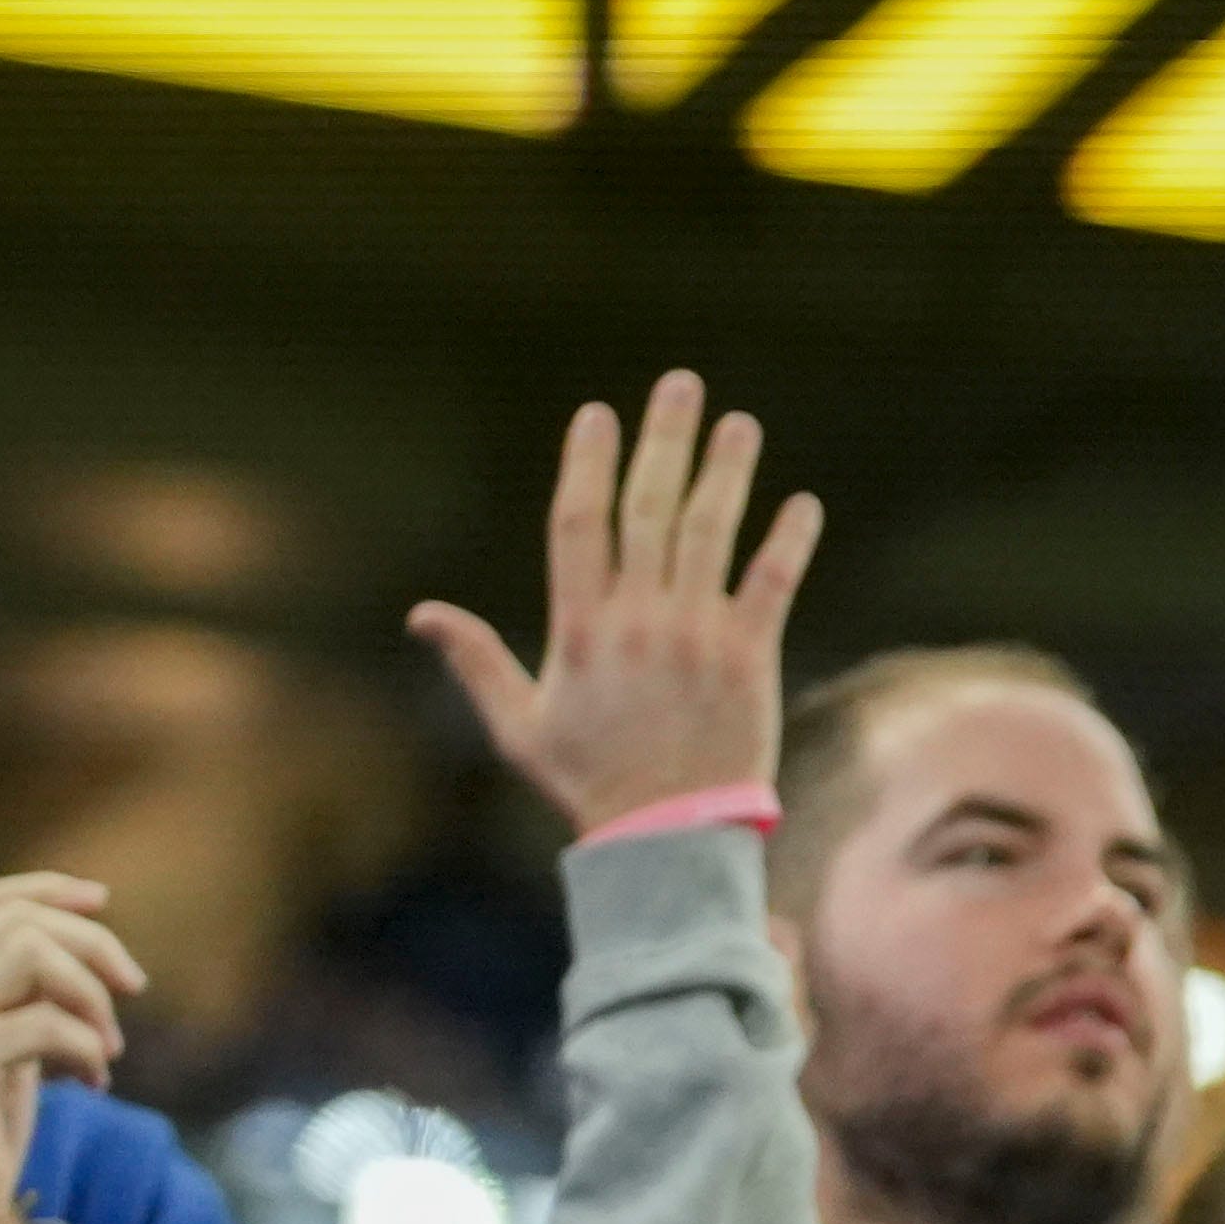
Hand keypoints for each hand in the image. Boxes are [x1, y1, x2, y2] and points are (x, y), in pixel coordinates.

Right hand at [0, 877, 140, 1223]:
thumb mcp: (9, 1052)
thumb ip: (27, 998)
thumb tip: (90, 949)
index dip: (43, 888)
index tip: (102, 900)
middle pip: (16, 923)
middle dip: (91, 949)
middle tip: (130, 993)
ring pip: (30, 956)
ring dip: (90, 999)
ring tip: (106, 1048)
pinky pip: (44, 1024)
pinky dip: (85, 1048)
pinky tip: (92, 1084)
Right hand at [414, 371, 822, 835]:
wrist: (666, 838)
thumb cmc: (589, 782)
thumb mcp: (518, 725)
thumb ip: (476, 661)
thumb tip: (422, 612)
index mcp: (578, 628)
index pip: (580, 523)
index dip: (588, 463)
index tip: (598, 414)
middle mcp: (636, 621)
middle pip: (649, 510)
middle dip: (664, 442)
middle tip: (680, 384)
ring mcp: (696, 637)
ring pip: (711, 535)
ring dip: (727, 474)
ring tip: (739, 424)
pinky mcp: (748, 660)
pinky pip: (771, 587)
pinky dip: (789, 544)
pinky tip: (802, 503)